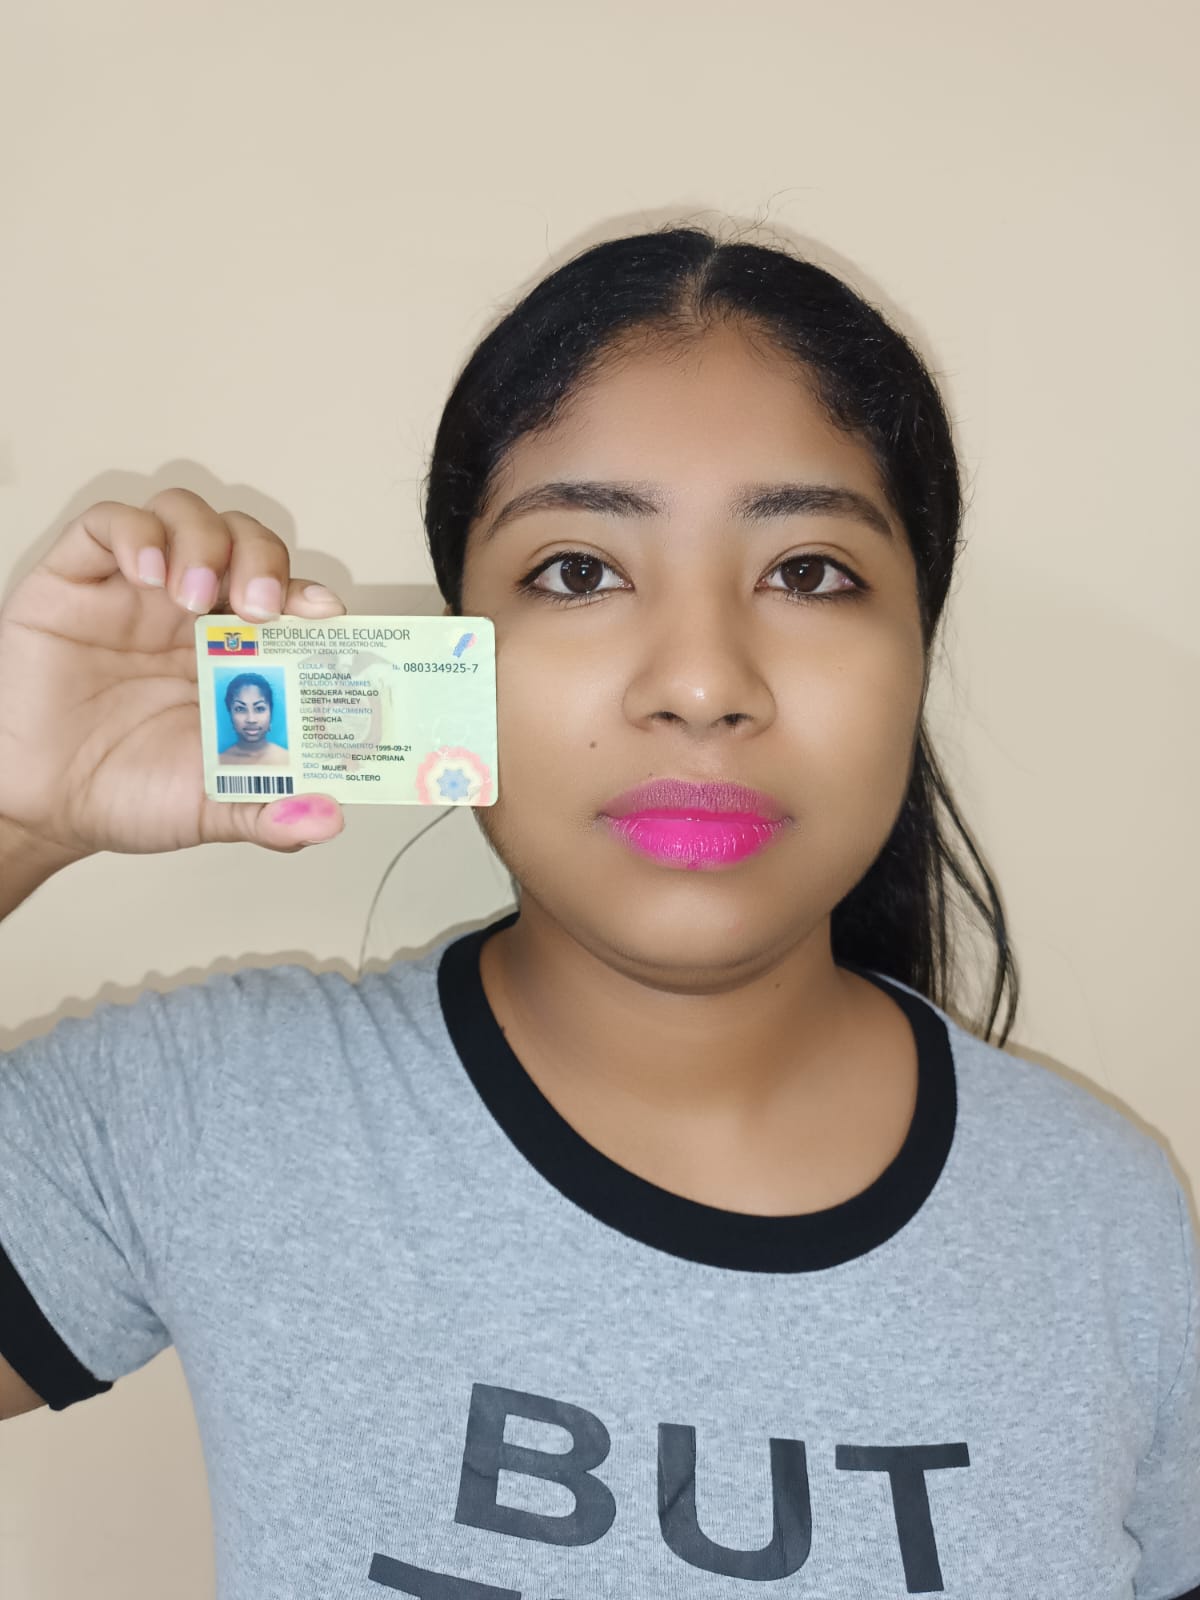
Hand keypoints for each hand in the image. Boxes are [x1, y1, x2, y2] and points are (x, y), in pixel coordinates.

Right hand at [0, 487, 347, 856]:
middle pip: (246, 542)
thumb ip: (269, 812)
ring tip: (193, 595)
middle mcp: (194, 611)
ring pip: (185, 515)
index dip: (310, 595)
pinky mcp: (78, 578)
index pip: (291, 598)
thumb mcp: (213, 809)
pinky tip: (147, 574)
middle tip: (259, 606)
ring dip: (204, 541)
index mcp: (239, 653)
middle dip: (262, 560)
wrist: (44, 807)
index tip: (324, 614)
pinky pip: (109, 524)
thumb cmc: (130, 794)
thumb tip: (329, 821)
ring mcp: (136, 589)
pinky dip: (137, 533)